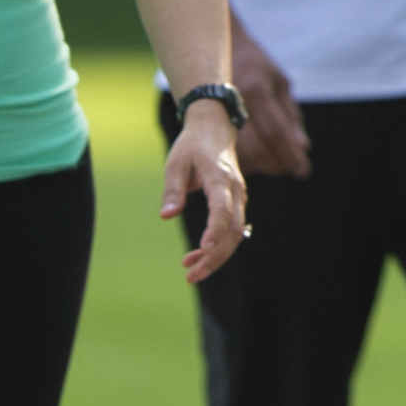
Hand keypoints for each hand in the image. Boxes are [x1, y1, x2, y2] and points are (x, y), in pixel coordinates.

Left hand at [164, 104, 250, 282]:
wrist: (214, 129)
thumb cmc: (192, 146)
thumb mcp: (175, 163)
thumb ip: (173, 190)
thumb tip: (166, 216)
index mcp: (220, 178)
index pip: (222, 208)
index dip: (214, 229)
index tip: (203, 248)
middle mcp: (235, 189)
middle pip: (232, 229)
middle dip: (213, 256)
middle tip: (190, 275)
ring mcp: (239, 197)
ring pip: (235, 234)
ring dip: (216, 256)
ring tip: (191, 271)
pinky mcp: (237, 202)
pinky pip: (233, 229)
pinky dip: (219, 246)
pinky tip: (199, 255)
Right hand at [228, 18, 309, 178]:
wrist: (219, 49)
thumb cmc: (254, 64)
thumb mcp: (279, 82)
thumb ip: (290, 115)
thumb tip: (302, 147)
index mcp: (255, 90)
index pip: (276, 132)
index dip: (290, 155)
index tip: (303, 170)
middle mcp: (235, 104)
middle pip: (256, 148)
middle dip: (276, 163)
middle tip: (292, 167)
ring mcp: (218, 113)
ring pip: (240, 154)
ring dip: (261, 165)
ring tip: (277, 163)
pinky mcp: (207, 122)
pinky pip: (228, 151)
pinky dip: (245, 160)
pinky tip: (258, 157)